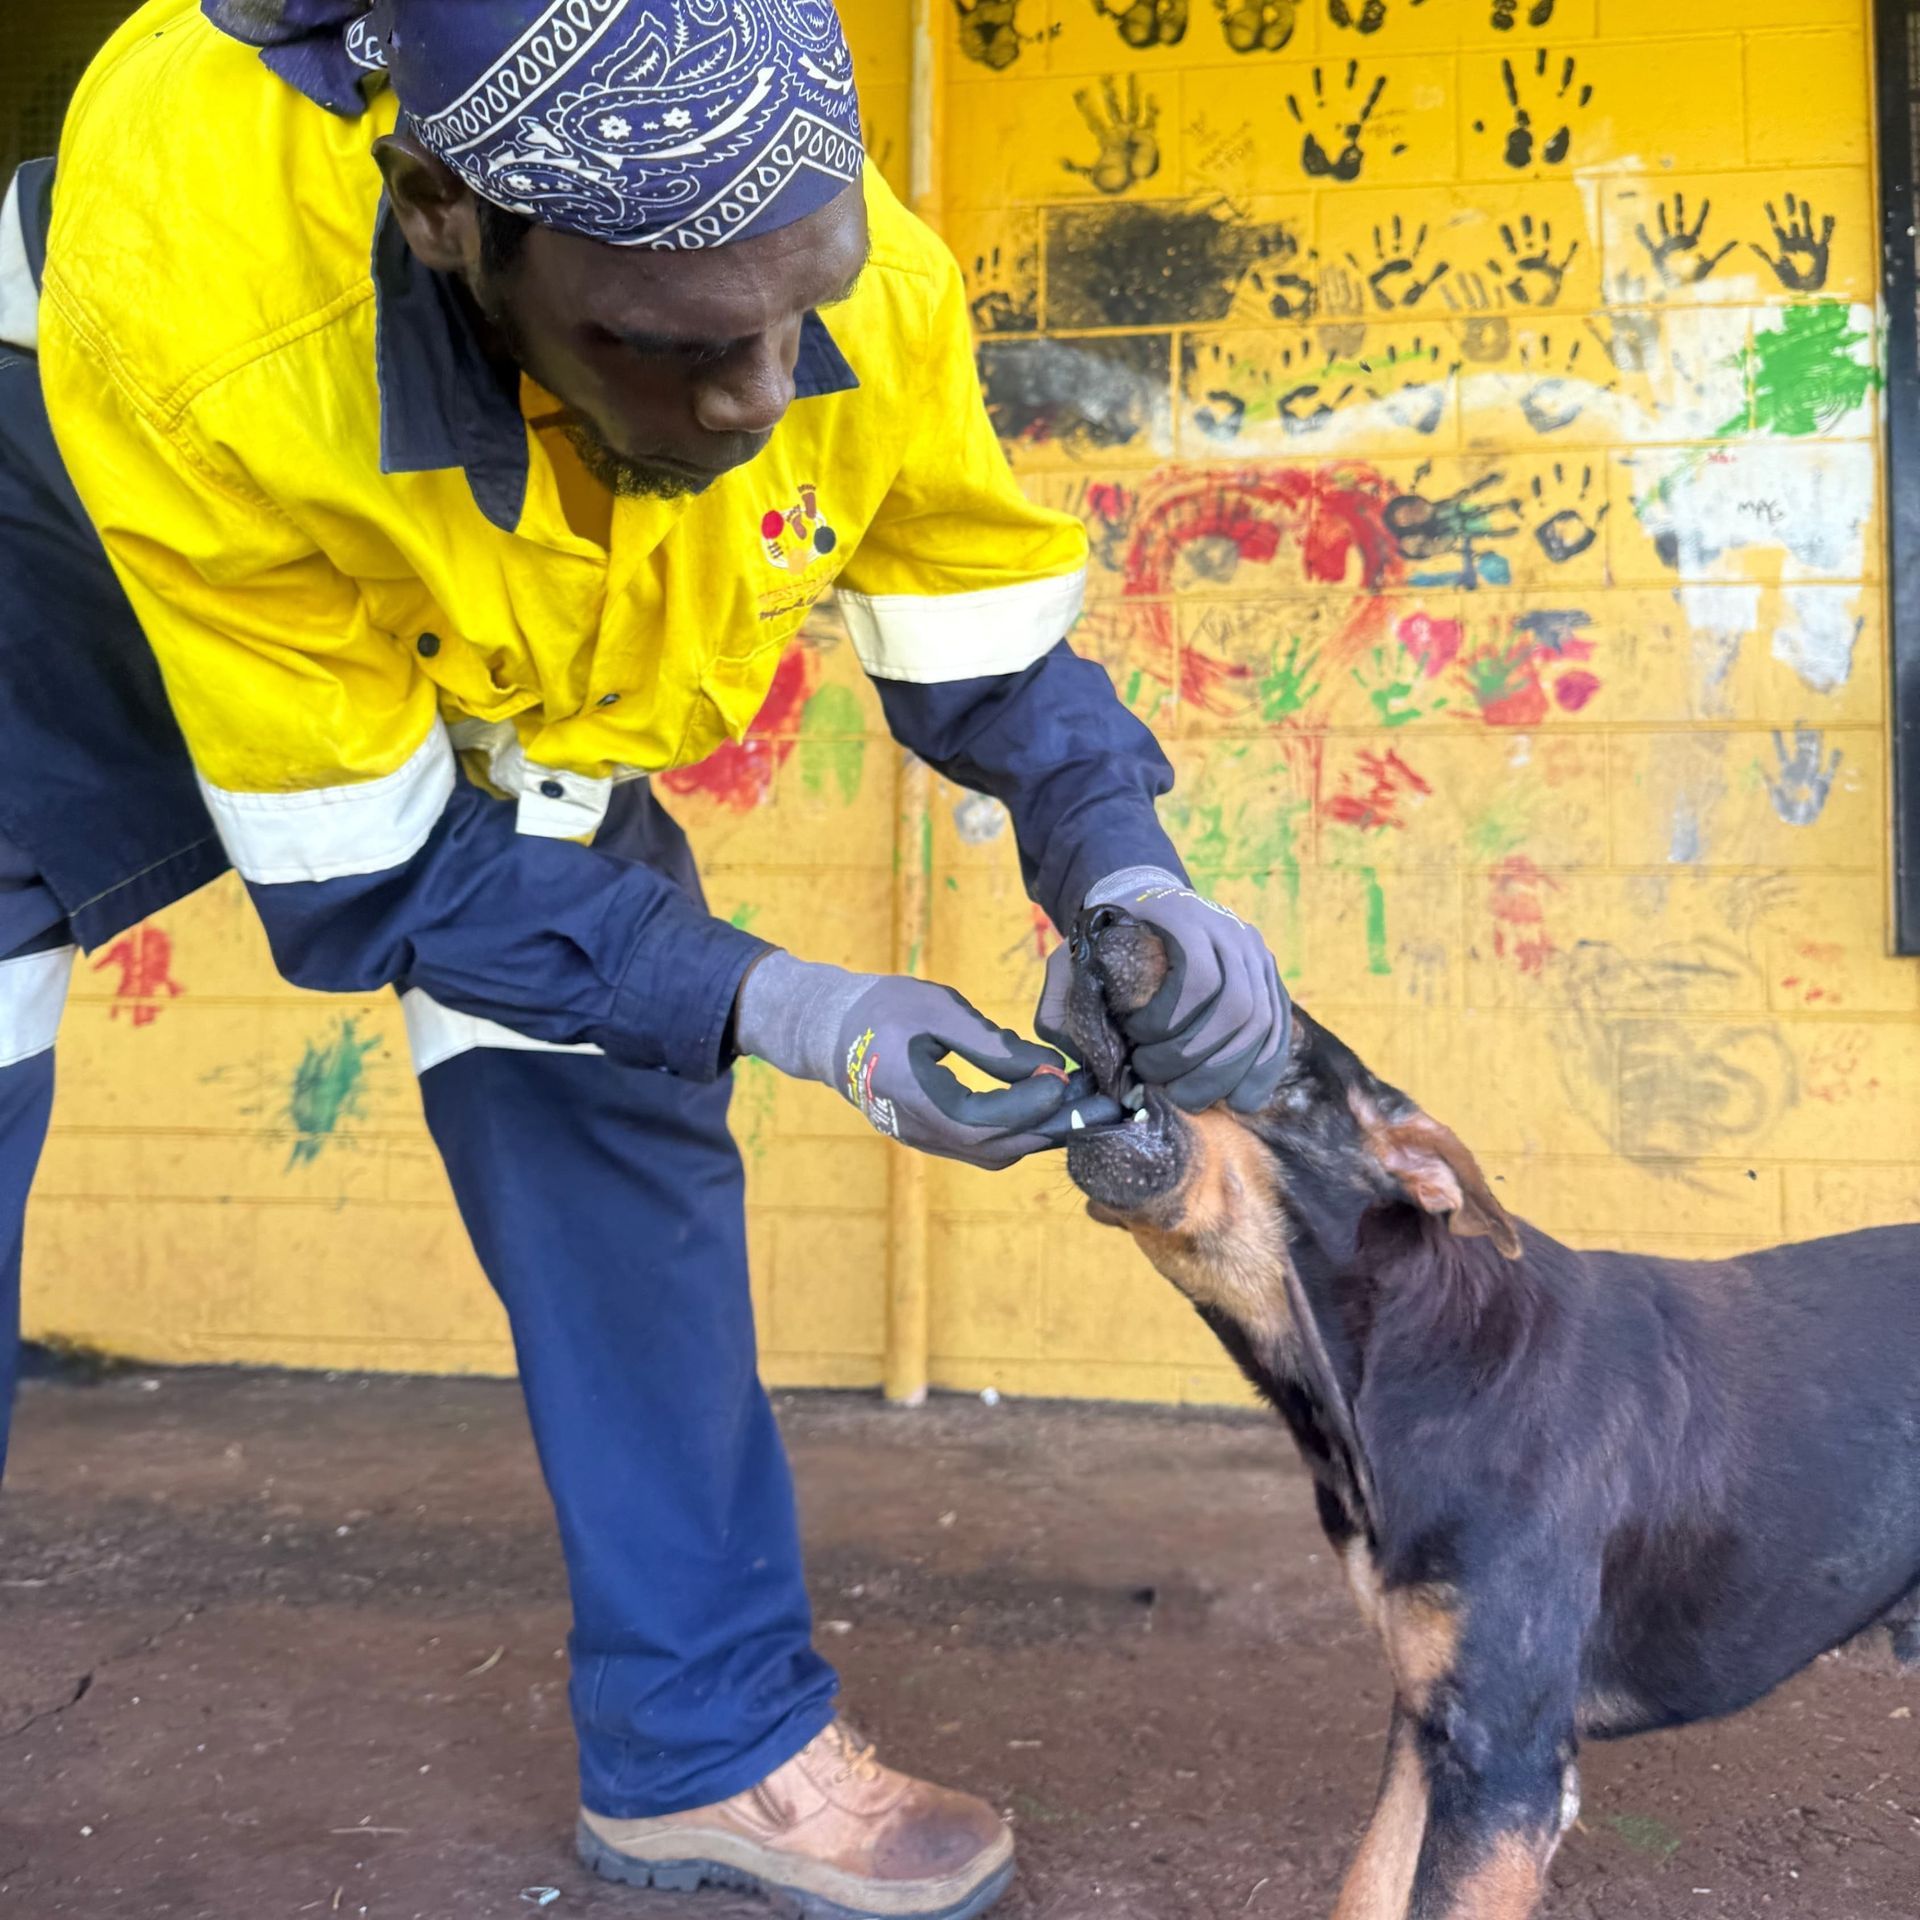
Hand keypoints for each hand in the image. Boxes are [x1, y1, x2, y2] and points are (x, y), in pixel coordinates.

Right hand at [733, 952, 1105, 1167]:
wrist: (827, 1030)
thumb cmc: (881, 1009)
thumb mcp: (938, 1011)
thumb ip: (992, 1044)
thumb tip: (1050, 1068)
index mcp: (919, 1101)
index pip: (989, 1121)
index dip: (1035, 1105)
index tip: (1072, 1079)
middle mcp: (924, 1133)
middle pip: (1000, 1149)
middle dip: (1055, 1128)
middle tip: (1105, 1107)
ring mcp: (926, 1140)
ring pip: (995, 1154)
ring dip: (1042, 1133)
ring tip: (1087, 1107)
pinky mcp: (931, 1136)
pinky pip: (984, 1147)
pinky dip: (1021, 1132)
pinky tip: (1051, 1109)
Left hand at [1045, 867, 1290, 1113]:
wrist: (1150, 900)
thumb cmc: (1110, 938)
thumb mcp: (1076, 953)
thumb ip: (1062, 994)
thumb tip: (1068, 1046)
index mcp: (1184, 917)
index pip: (1198, 978)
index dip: (1169, 1023)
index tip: (1135, 1040)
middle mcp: (1231, 931)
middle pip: (1237, 1007)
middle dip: (1198, 1059)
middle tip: (1160, 1083)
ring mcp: (1258, 954)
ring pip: (1262, 1023)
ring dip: (1227, 1072)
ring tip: (1190, 1098)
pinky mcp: (1271, 979)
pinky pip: (1280, 1030)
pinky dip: (1263, 1070)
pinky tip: (1240, 1100)